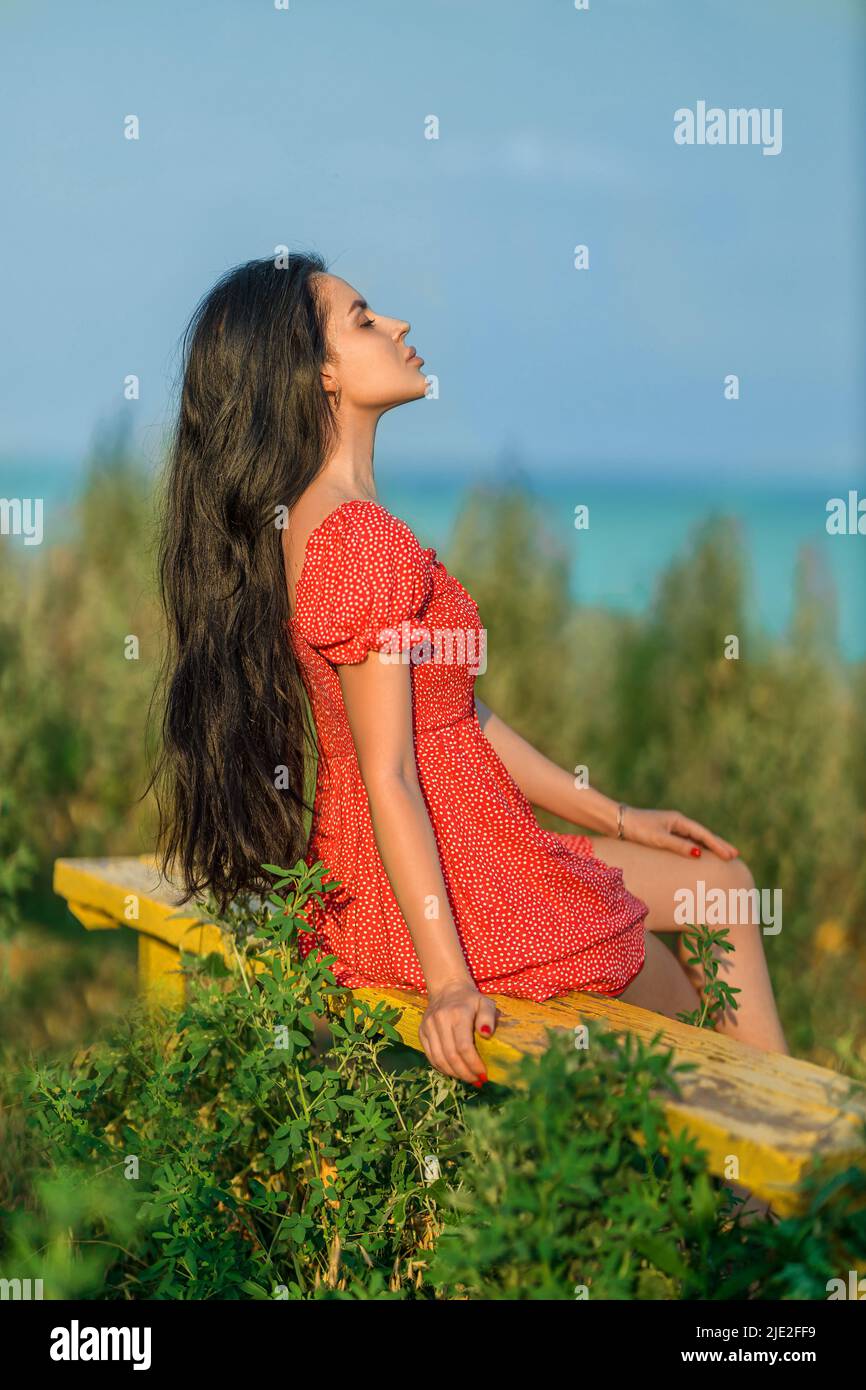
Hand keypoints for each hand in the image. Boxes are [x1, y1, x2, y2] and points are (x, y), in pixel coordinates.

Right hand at [419, 978, 497, 1084]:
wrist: (447, 988)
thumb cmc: (470, 999)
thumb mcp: (485, 1002)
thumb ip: (489, 1017)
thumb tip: (487, 1034)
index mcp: (457, 1013)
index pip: (464, 1047)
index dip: (473, 1064)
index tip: (484, 1074)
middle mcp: (440, 1020)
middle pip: (451, 1056)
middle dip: (465, 1073)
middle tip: (477, 1081)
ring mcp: (428, 1027)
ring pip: (439, 1059)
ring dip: (454, 1073)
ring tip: (467, 1078)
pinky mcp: (422, 1032)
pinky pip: (430, 1056)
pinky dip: (442, 1068)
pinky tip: (454, 1072)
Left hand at [621, 806, 738, 859]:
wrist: (618, 821)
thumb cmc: (638, 828)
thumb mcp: (659, 838)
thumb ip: (679, 845)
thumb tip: (699, 854)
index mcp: (679, 821)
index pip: (703, 834)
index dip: (718, 845)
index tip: (731, 855)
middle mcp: (678, 822)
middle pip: (703, 835)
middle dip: (719, 845)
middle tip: (735, 855)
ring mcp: (672, 827)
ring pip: (696, 838)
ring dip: (709, 847)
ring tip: (724, 854)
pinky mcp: (665, 833)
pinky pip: (687, 841)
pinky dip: (697, 847)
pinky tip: (701, 854)